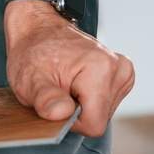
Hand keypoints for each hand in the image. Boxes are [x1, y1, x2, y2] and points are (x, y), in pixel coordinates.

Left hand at [5, 0, 134, 137]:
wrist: (39, 30)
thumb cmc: (33, 54)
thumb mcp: (29, 80)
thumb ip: (45, 99)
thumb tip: (61, 113)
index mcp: (101, 69)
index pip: (94, 124)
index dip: (70, 121)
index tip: (56, 101)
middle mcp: (119, 68)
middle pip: (99, 118)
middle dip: (75, 111)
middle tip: (58, 89)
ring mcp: (124, 70)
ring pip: (103, 112)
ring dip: (81, 104)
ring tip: (66, 83)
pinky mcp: (123, 74)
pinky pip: (105, 102)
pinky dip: (88, 97)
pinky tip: (76, 82)